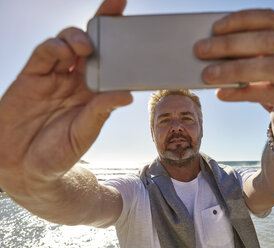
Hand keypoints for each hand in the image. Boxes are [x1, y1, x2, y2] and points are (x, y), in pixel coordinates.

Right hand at [0, 0, 130, 194]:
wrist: (23, 167)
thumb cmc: (57, 153)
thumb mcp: (84, 133)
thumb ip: (100, 111)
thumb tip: (126, 95)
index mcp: (94, 94)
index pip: (111, 63)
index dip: (121, 43)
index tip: (135, 25)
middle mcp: (76, 81)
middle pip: (90, 45)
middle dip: (101, 24)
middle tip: (115, 6)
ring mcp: (54, 77)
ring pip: (67, 44)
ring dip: (77, 37)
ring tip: (86, 44)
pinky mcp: (31, 77)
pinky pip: (43, 55)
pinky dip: (53, 48)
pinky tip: (63, 51)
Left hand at [194, 9, 273, 153]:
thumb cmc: (273, 87)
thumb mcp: (261, 65)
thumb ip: (245, 53)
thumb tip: (210, 47)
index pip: (269, 19)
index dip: (240, 21)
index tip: (214, 29)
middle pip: (269, 41)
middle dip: (231, 45)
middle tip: (201, 50)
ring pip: (273, 67)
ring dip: (236, 69)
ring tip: (208, 74)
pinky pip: (272, 93)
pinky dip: (243, 93)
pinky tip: (222, 94)